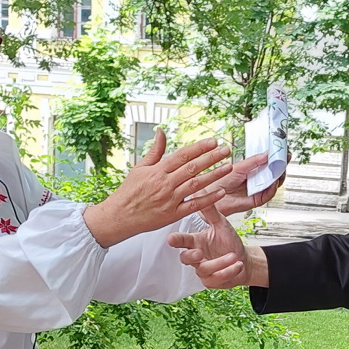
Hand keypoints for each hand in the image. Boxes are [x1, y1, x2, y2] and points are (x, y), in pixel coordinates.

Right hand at [83, 129, 232, 248]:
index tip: (213, 141)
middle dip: (211, 157)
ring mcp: (170, 199)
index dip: (199, 147)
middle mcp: (165, 183)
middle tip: (226, 150)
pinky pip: (194, 205)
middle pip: (193, 167)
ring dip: (214, 175)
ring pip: (196, 184)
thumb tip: (161, 131)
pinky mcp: (173, 214)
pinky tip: (220, 192)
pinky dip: (208, 199)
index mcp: (158, 170)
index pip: (182, 155)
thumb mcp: (139, 167)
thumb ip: (155, 151)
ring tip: (228, 167)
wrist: (120, 216)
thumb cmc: (129, 192)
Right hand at [168, 208, 269, 287]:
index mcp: (197, 242)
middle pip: (185, 259)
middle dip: (190, 256)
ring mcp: (203, 270)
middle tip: (199, 253)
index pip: (182, 240)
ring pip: (204, 269)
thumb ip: (210, 211)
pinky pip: (216, 279)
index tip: (171, 239)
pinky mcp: (211, 281)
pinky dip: (228, 272)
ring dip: (220, 263)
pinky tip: (237, 265)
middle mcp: (197, 257)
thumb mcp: (221, 224)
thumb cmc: (229, 242)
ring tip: (234, 256)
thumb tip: (200, 191)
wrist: (245, 260)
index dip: (176, 240)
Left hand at [188, 150, 283, 217]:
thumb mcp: (239, 167)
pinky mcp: (256, 200)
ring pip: (274, 184)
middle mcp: (257, 180)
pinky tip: (273, 182)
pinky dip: (272, 189)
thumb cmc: (220, 180)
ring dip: (279, 176)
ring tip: (281, 168)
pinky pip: (268, 195)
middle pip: (274, 173)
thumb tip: (267, 154)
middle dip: (281, 166)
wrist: (210, 195)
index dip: (277, 158)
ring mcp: (257, 190)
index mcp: (252, 170)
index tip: (284, 151)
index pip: (269, 164)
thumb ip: (254, 161)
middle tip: (286, 158)